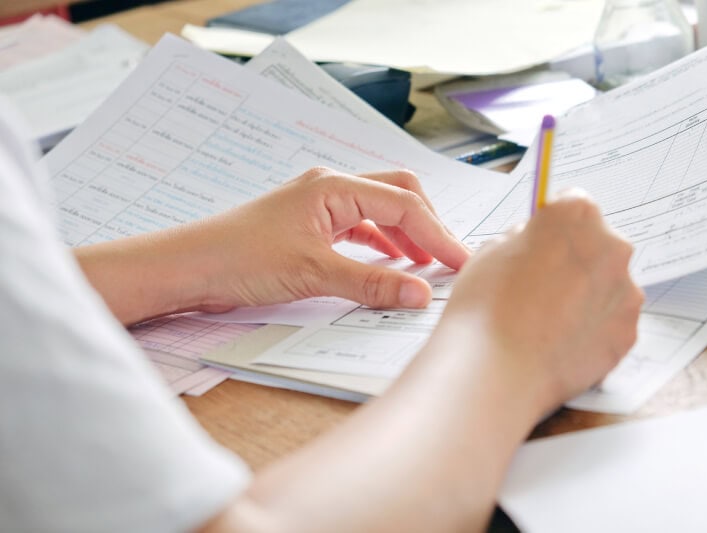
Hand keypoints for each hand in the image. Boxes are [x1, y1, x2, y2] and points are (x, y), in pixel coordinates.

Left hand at [193, 167, 470, 311]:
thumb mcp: (312, 272)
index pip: (404, 204)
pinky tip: (393, 265)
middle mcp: (331, 188)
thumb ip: (371, 282)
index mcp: (334, 186)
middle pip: (398, 195)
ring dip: (407, 236)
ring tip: (428, 265)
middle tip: (450, 260)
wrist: (190, 266)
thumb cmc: (240, 258)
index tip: (461, 262)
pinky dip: (383, 245)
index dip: (438, 234)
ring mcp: (320, 206)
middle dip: (428, 224)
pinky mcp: (311, 227)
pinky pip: (360, 229)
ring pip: (380, 212)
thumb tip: (420, 294)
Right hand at [434, 188, 643, 415]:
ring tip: (547, 321)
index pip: (574, 203)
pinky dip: (592, 330)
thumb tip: (535, 245)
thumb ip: (524, 240)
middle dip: (576, 259)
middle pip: (598, 244)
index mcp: (576, 215)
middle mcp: (612, 247)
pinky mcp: (628, 333)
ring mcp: (626, 293)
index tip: (545, 237)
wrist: (494, 371)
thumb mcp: (491, 252)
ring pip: (608, 285)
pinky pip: (612, 322)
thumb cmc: (485, 308)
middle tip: (542, 285)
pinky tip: (560, 342)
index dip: (555, 224)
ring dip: (586, 296)